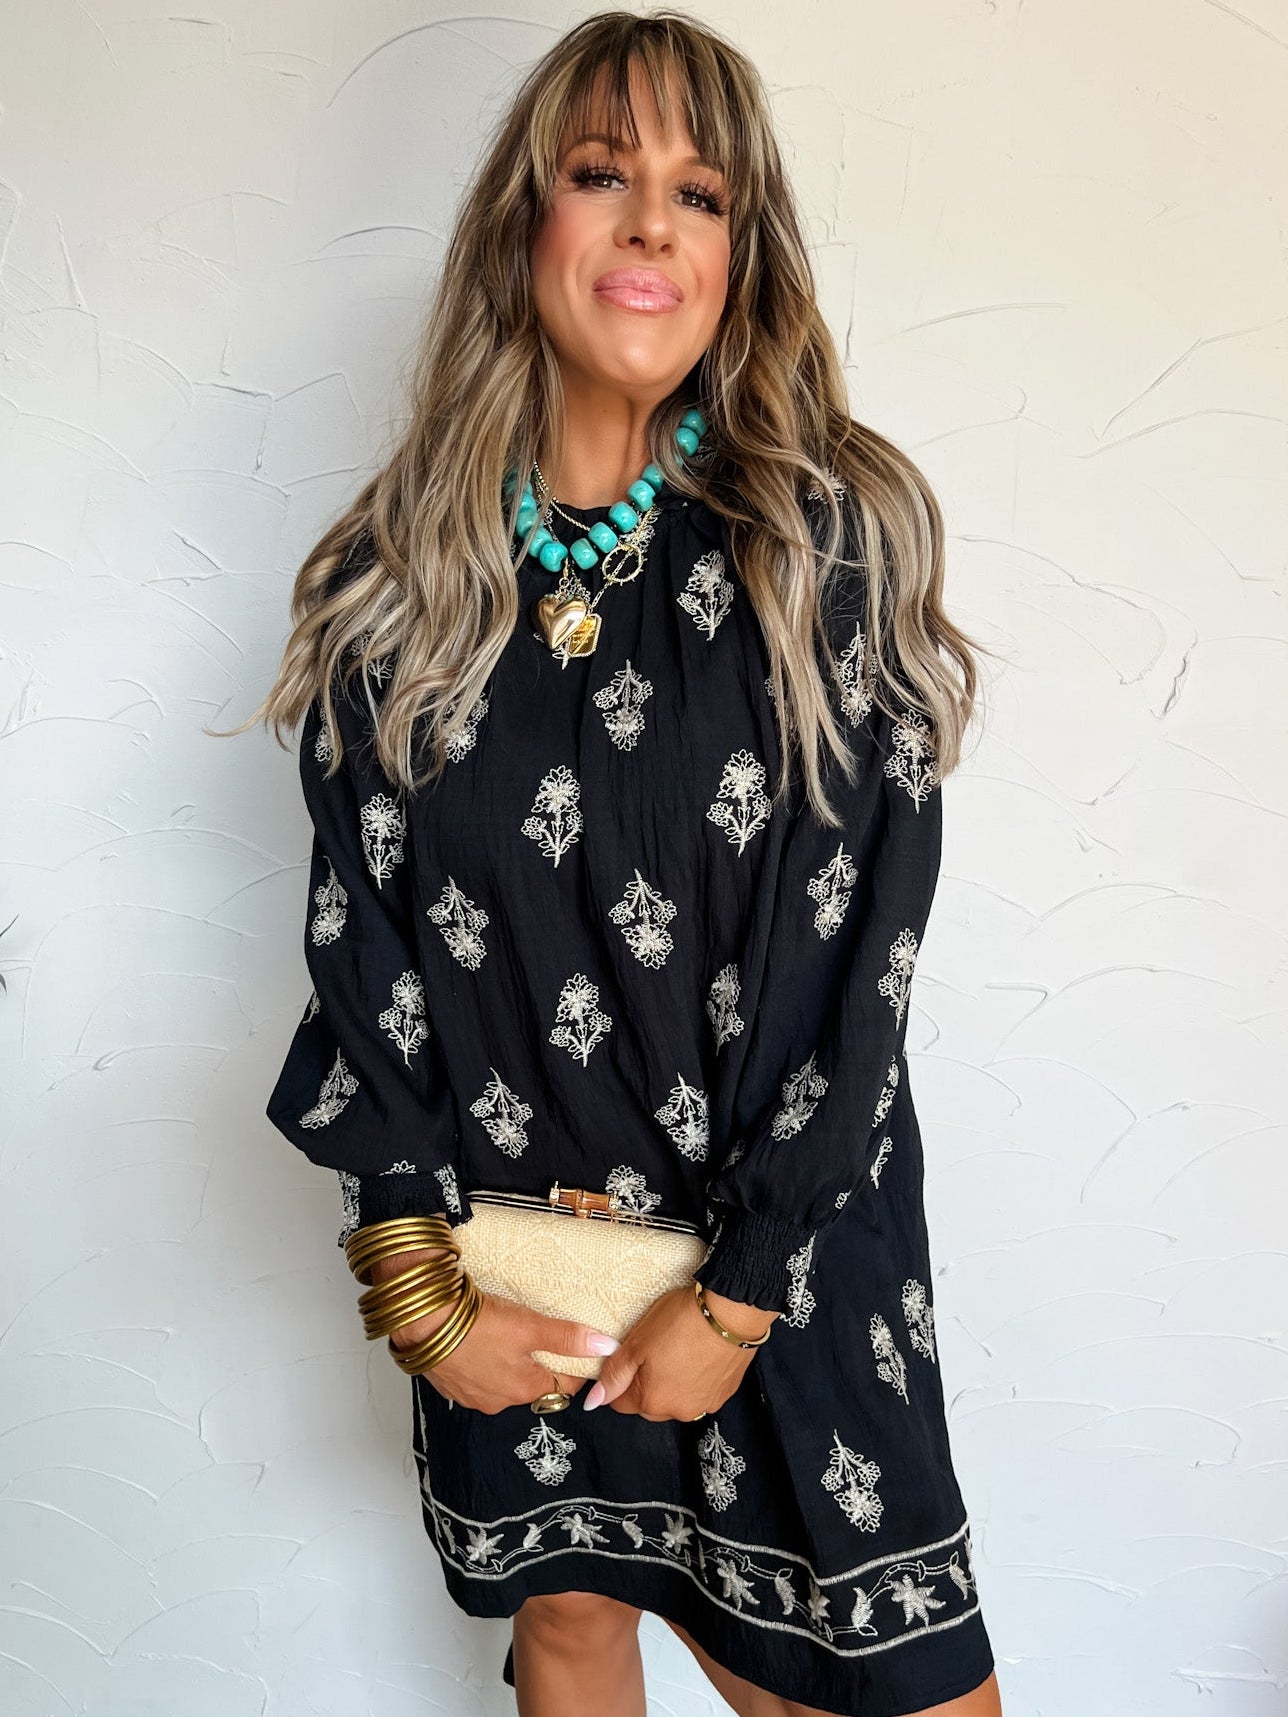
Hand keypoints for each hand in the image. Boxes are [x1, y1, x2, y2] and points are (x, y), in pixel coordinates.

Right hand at [367, 1246, 616, 1412]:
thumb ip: (568, 1338)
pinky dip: (483, 1362)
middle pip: (533, 1384)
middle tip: (542, 1334)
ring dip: (510, 1363)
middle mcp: (499, 1401)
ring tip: (509, 1334)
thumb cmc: (478, 1325)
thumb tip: (607, 1348)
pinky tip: (480, 1341)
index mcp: (523, 1390)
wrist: (422, 1322)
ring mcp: (472, 1395)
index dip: (574, 1366)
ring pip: (503, 1381)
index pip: (563, 1385)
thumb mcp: (530, 1327)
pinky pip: (477, 1376)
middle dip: (540, 1364)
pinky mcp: (450, 1383)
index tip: (579, 1348)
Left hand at [582, 1283, 777, 1420]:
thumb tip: (594, 1401)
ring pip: (677, 1398)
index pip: (621, 1403)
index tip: (630, 1357)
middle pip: (650, 1404)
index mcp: (652, 1402)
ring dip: (673, 1381)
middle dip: (647, 1383)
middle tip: (654, 1349)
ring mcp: (705, 1404)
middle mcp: (679, 1412)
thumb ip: (614, 1375)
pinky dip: (697, 1377)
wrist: (731, 1312)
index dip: (621, 1378)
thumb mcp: (637, 1343)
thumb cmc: (681, 1322)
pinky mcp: (726, 1392)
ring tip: (679, 1347)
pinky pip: (701, 1390)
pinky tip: (699, 1352)